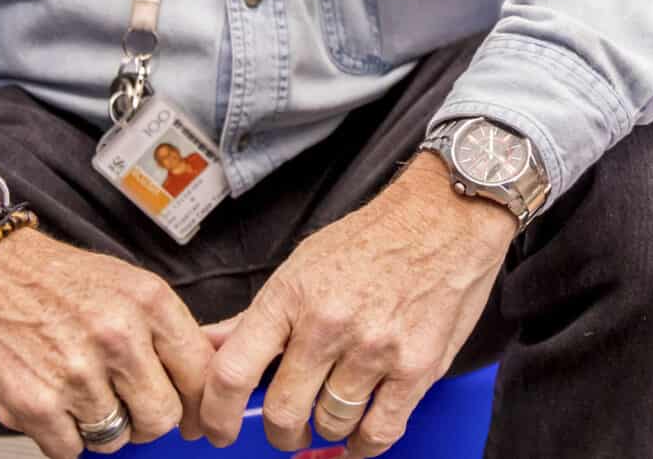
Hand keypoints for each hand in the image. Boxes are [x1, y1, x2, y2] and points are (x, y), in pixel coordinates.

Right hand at [0, 185, 208, 457]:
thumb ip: (163, 332)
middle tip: (128, 406)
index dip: (199, 403)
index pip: (200, 373)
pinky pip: (70, 450)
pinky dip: (62, 437)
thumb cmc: (53, 280)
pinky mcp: (35, 403)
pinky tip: (53, 402)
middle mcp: (117, 336)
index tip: (194, 416)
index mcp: (148, 302)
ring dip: (101, 427)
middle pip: (163, 417)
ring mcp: (76, 373)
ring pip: (117, 439)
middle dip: (148, 420)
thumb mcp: (125, 284)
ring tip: (81, 393)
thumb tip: (202, 380)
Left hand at [198, 156, 511, 458]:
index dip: (217, 413)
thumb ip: (255, 317)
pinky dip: (363, 445)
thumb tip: (208, 346)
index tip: (219, 428)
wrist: (444, 216)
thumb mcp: (302, 265)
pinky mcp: (416, 367)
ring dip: (326, 428)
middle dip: (281, 431)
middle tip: (288, 426)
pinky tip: (360, 432)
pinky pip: (378, 433)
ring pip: (330, 425)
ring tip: (334, 409)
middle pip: (282, 411)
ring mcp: (374, 348)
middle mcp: (329, 324)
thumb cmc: (372, 240)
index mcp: (291, 296)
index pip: (234, 371)